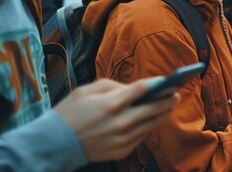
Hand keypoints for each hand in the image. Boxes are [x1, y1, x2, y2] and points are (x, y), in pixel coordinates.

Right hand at [55, 78, 178, 161]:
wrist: (54, 143)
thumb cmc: (70, 112)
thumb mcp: (86, 90)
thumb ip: (112, 85)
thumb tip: (133, 88)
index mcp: (110, 105)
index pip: (141, 90)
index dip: (156, 84)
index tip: (165, 80)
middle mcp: (119, 123)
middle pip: (152, 109)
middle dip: (167, 100)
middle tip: (176, 93)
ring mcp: (122, 140)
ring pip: (150, 124)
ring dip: (162, 114)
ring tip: (169, 105)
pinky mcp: (121, 151)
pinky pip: (141, 137)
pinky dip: (148, 126)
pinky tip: (153, 119)